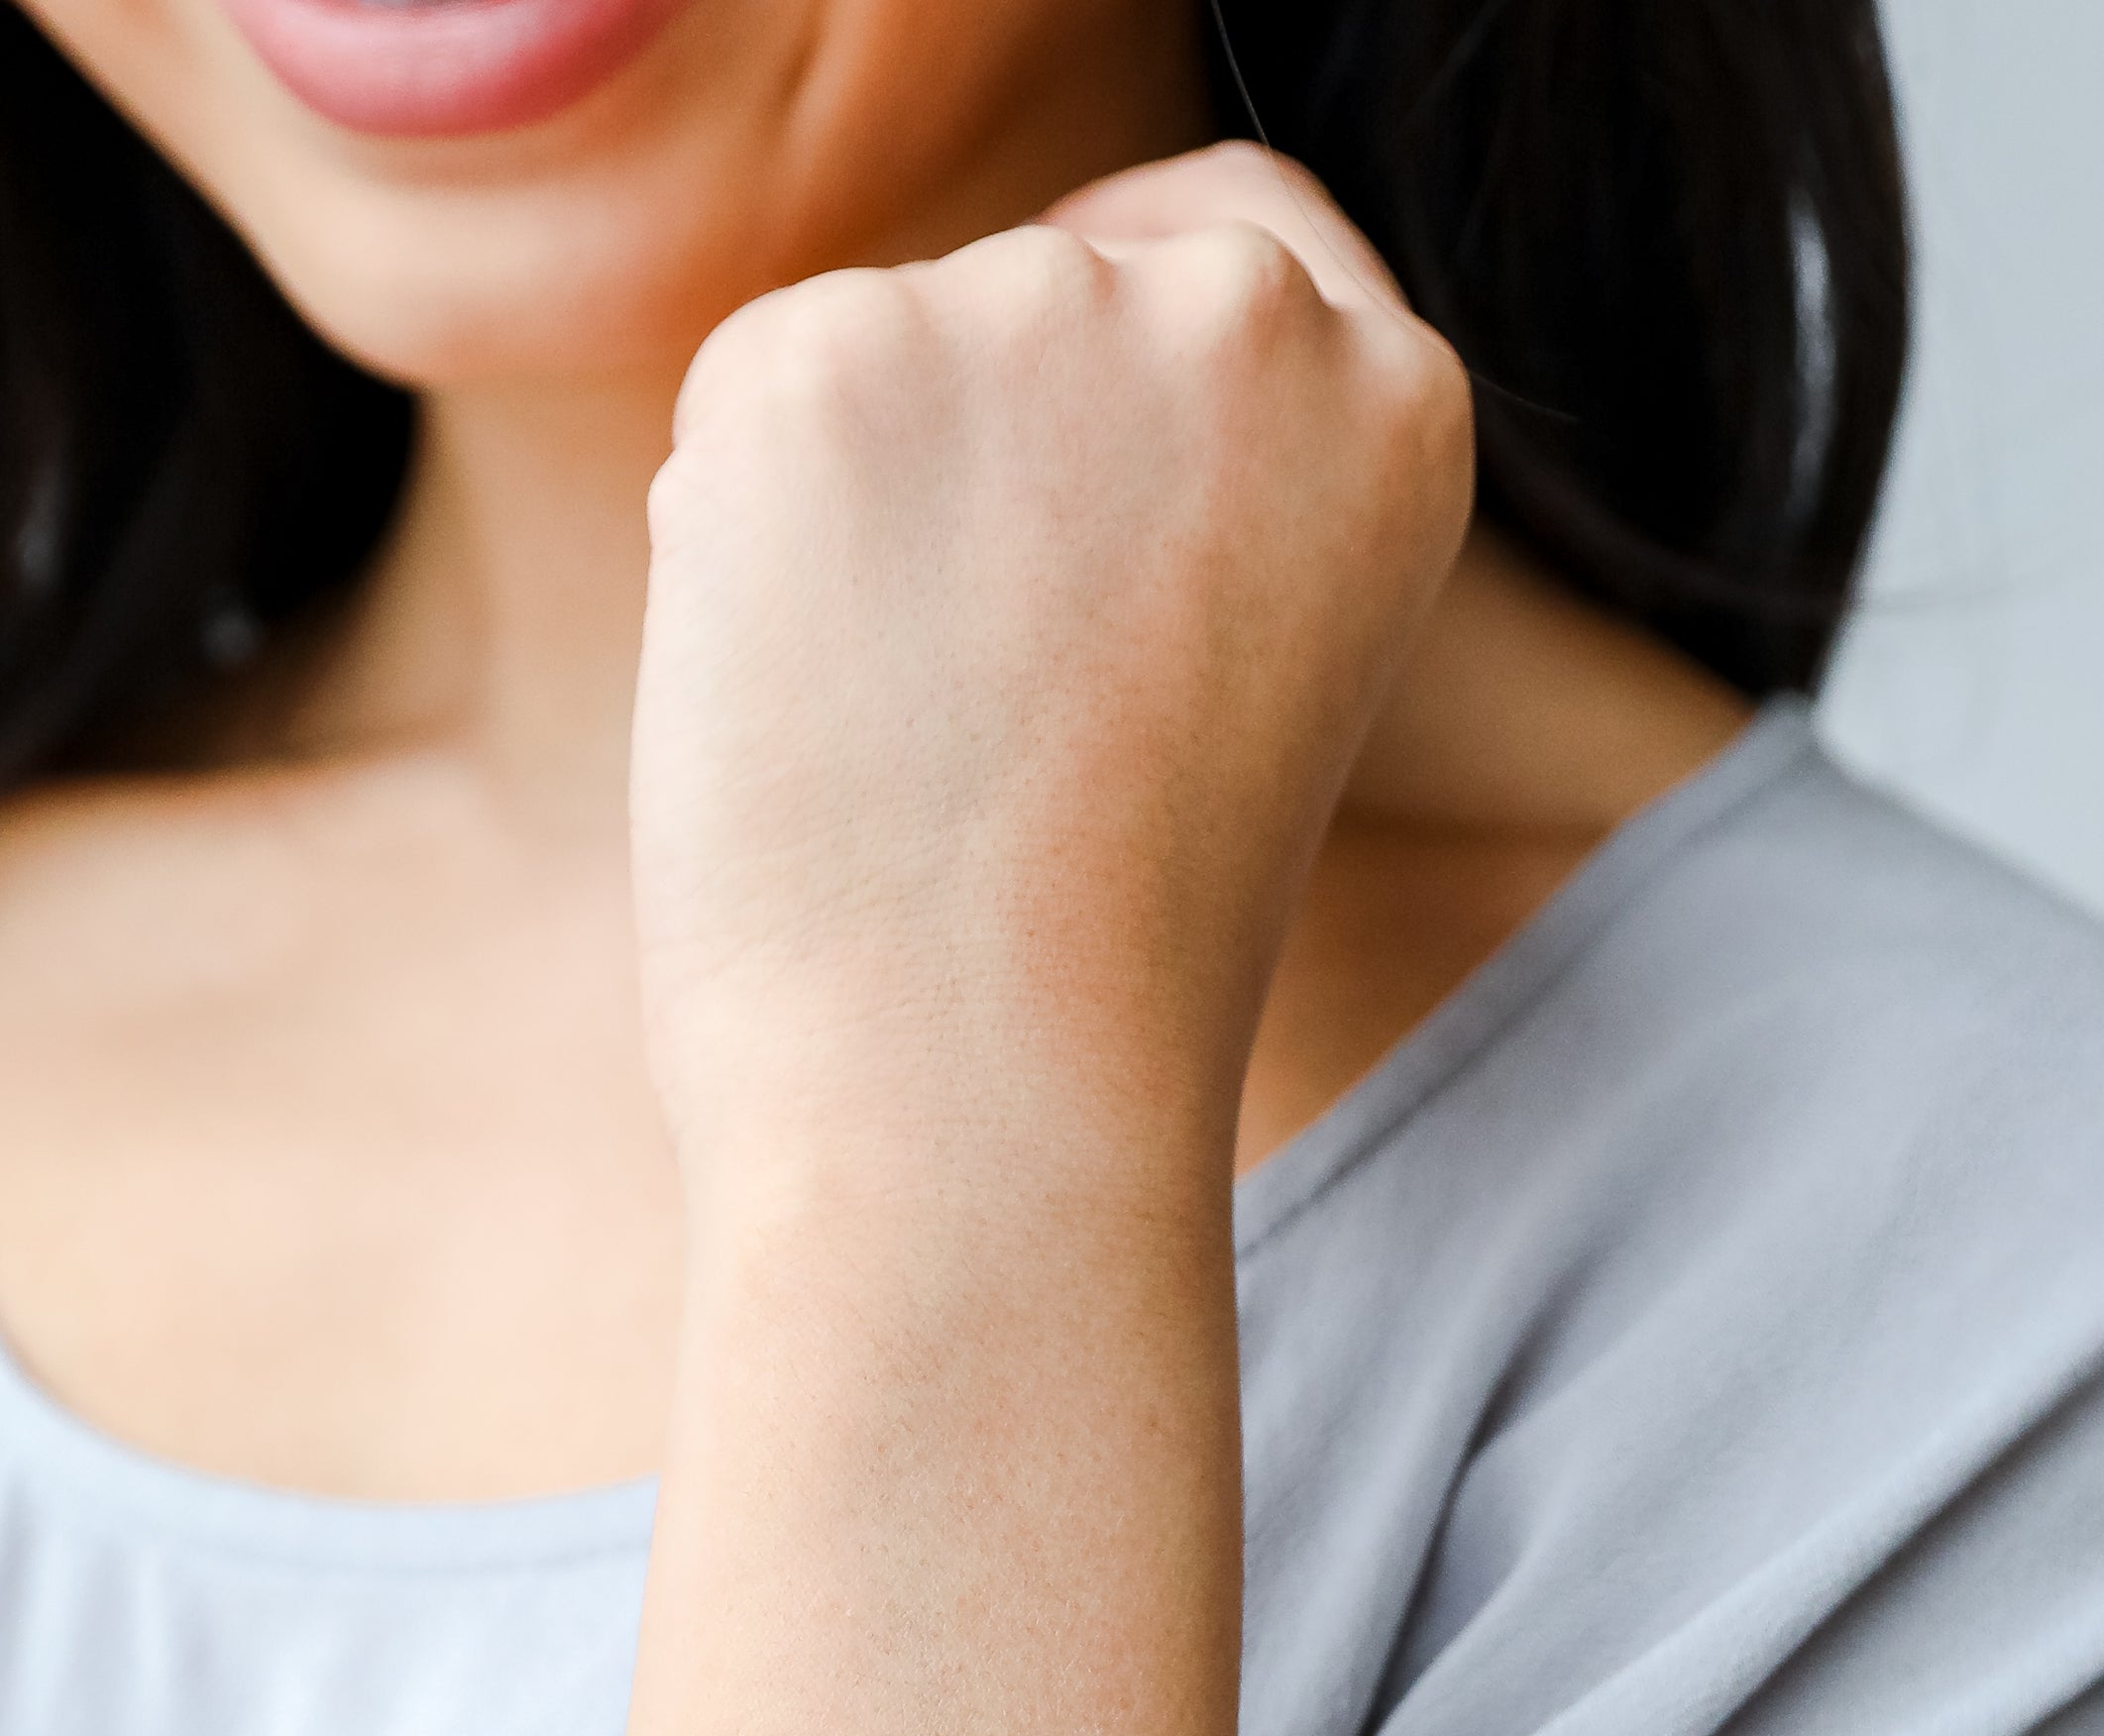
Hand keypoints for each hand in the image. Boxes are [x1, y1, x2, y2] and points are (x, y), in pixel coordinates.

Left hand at [630, 146, 1472, 1175]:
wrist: (985, 1102)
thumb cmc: (1092, 982)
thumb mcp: (1233, 688)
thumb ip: (1173, 510)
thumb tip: (996, 439)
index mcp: (1391, 401)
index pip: (1232, 249)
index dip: (1110, 355)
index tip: (1052, 491)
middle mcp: (1240, 314)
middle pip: (1019, 301)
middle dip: (957, 472)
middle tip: (968, 727)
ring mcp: (1031, 311)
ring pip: (870, 365)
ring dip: (839, 528)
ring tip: (898, 748)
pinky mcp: (827, 357)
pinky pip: (736, 417)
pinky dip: (727, 557)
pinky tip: (801, 713)